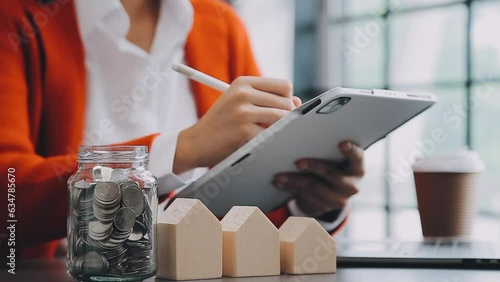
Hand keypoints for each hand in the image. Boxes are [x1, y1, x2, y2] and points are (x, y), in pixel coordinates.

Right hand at [174, 76, 300, 173]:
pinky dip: (268, 140)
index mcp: (243, 82)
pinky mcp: (244, 131)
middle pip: (287, 102)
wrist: (196, 143)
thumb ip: (267, 99)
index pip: (284, 85)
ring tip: (263, 133)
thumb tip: (298, 102)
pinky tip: (255, 142)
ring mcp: (243, 112)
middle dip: (285, 116)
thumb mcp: (240, 102)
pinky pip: (271, 135)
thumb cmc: (222, 123)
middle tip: (270, 126)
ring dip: (278, 129)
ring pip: (282, 118)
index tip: (279, 110)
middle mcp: (243, 93)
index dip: (287, 99)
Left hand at [273, 141, 363, 217]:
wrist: (333, 192)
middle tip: (298, 162)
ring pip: (314, 187)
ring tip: (279, 175)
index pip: (357, 157)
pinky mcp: (324, 207)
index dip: (351, 150)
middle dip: (313, 166)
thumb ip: (328, 148)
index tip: (341, 144)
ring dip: (294, 180)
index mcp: (357, 168)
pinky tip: (279, 183)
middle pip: (331, 174)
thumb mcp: (336, 157)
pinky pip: (305, 196)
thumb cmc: (333, 164)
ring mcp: (338, 198)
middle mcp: (352, 185)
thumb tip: (304, 132)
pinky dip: (290, 188)